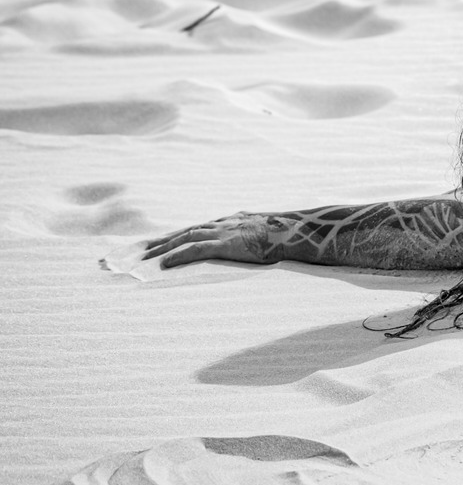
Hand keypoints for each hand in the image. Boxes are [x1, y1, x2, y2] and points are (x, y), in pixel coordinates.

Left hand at [141, 212, 285, 268]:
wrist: (299, 230)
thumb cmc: (289, 234)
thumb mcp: (268, 231)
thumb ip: (254, 235)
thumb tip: (251, 244)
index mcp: (233, 221)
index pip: (198, 228)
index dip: (177, 235)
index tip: (160, 242)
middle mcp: (224, 223)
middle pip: (186, 231)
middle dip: (162, 241)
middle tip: (140, 250)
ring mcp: (225, 232)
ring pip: (185, 238)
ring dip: (163, 248)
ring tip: (144, 258)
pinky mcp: (228, 244)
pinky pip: (197, 249)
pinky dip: (179, 255)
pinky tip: (164, 264)